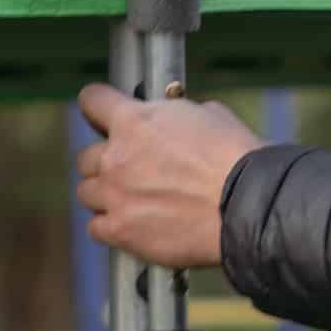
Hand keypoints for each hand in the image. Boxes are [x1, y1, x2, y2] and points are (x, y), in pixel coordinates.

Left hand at [75, 82, 264, 268]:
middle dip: (105, 161)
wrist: (245, 204)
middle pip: (85, 157)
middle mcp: (115, 157)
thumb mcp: (206, 115)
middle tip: (129, 168)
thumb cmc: (234, 155)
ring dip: (106, 194)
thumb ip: (174, 116)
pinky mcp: (120, 231)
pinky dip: (111, 225)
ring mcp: (114, 196)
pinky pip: (97, 228)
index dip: (97, 105)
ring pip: (87, 193)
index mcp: (134, 121)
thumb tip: (174, 120)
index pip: (92, 100)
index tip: (100, 112)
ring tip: (132, 200)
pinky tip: (133, 223)